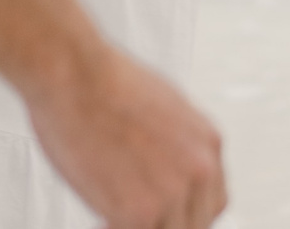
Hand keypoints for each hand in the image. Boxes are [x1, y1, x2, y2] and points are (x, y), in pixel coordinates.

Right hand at [26, 43, 226, 228]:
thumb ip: (174, 142)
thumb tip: (162, 163)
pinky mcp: (139, 213)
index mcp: (207, 143)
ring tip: (113, 218)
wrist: (75, 76)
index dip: (186, 212)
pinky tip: (99, 221)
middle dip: (165, 223)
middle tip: (137, 218)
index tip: (165, 214)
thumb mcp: (164, 105)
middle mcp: (199, 170)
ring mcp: (171, 194)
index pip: (214, 201)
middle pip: (196, 225)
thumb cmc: (105, 82)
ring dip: (141, 225)